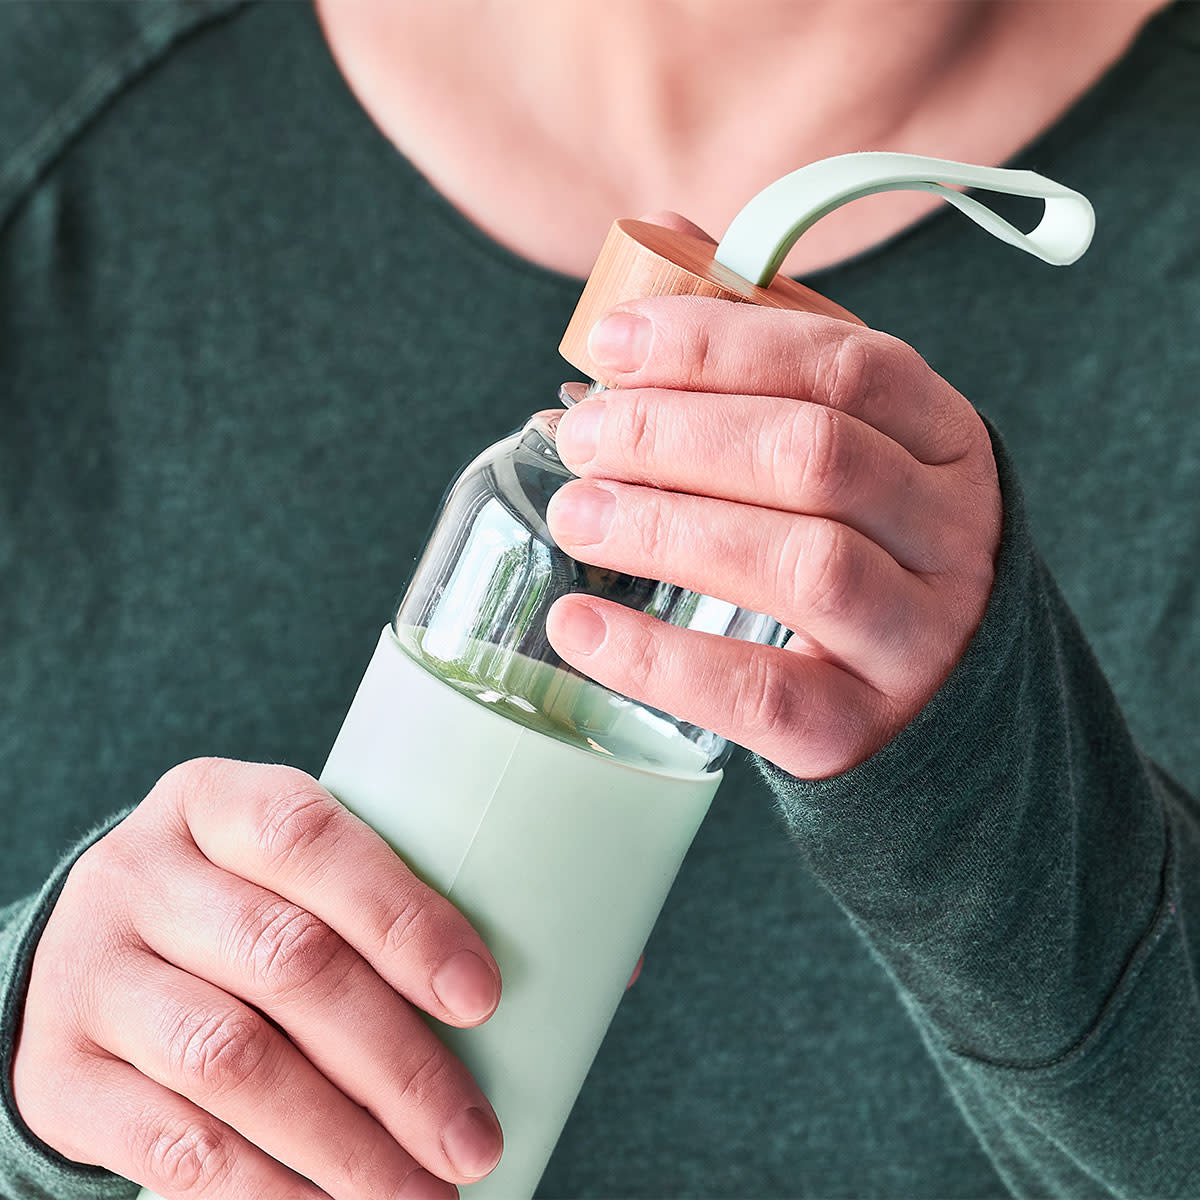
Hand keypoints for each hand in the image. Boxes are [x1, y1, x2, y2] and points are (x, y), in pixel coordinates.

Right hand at [12, 758, 503, 1198]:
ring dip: (344, 1145)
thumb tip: (486, 1007)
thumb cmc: (231, 908)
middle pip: (287, 961)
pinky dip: (267, 1190)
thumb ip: (355, 906)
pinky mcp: (59, 1078)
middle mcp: (139, 876)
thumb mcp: (278, 870)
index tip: (481, 998)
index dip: (401, 918)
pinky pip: (173, 1146)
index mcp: (212, 803)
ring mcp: (90, 975)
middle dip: (397, 1064)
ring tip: (422, 1195)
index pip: (308, 839)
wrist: (84, 963)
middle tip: (471, 1139)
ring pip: (233, 1061)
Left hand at [546, 292, 1001, 778]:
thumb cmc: (865, 541)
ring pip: (801, 563)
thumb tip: (658, 230)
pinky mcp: (859, 727)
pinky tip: (580, 625)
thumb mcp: (842, 434)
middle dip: (677, 434)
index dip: (717, 344)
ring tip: (577, 513)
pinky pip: (759, 690)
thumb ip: (761, 339)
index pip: (846, 364)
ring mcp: (915, 636)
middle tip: (582, 436)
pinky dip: (657, 657)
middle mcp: (949, 533)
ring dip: (668, 527)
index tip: (611, 344)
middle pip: (815, 456)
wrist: (936, 700)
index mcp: (944, 439)